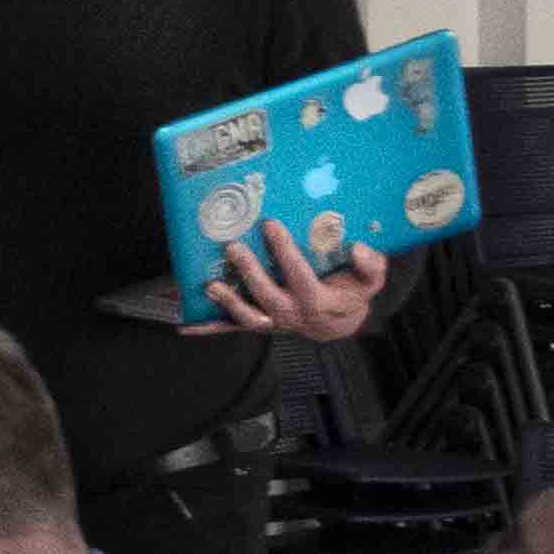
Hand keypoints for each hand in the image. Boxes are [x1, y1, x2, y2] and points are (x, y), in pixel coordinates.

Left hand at [201, 218, 385, 340]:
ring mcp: (272, 321)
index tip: (270, 225)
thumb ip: (370, 266)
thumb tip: (360, 248)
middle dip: (249, 272)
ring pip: (248, 316)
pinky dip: (207, 328)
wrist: (337, 323)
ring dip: (227, 303)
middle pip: (268, 295)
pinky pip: (230, 328)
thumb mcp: (369, 281)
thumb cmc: (350, 293)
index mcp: (317, 299)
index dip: (284, 251)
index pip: (299, 274)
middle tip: (232, 246)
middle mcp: (291, 313)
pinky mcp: (258, 323)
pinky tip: (183, 325)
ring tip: (209, 285)